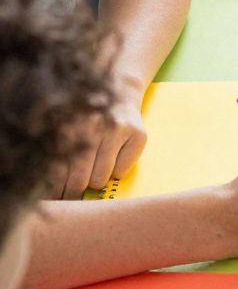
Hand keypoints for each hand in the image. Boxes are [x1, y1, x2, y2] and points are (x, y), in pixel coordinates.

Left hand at [54, 77, 147, 197]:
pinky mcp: (137, 133)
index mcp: (66, 125)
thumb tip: (49, 195)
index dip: (54, 190)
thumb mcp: (65, 128)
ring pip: (100, 178)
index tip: (54, 198)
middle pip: (78, 178)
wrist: (118, 90)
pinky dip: (117, 172)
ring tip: (95, 170)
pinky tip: (115, 157)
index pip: (56, 170)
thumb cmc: (87, 117)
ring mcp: (115, 128)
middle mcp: (91, 124)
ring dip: (96, 181)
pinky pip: (121, 171)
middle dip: (73, 191)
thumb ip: (54, 155)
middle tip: (72, 193)